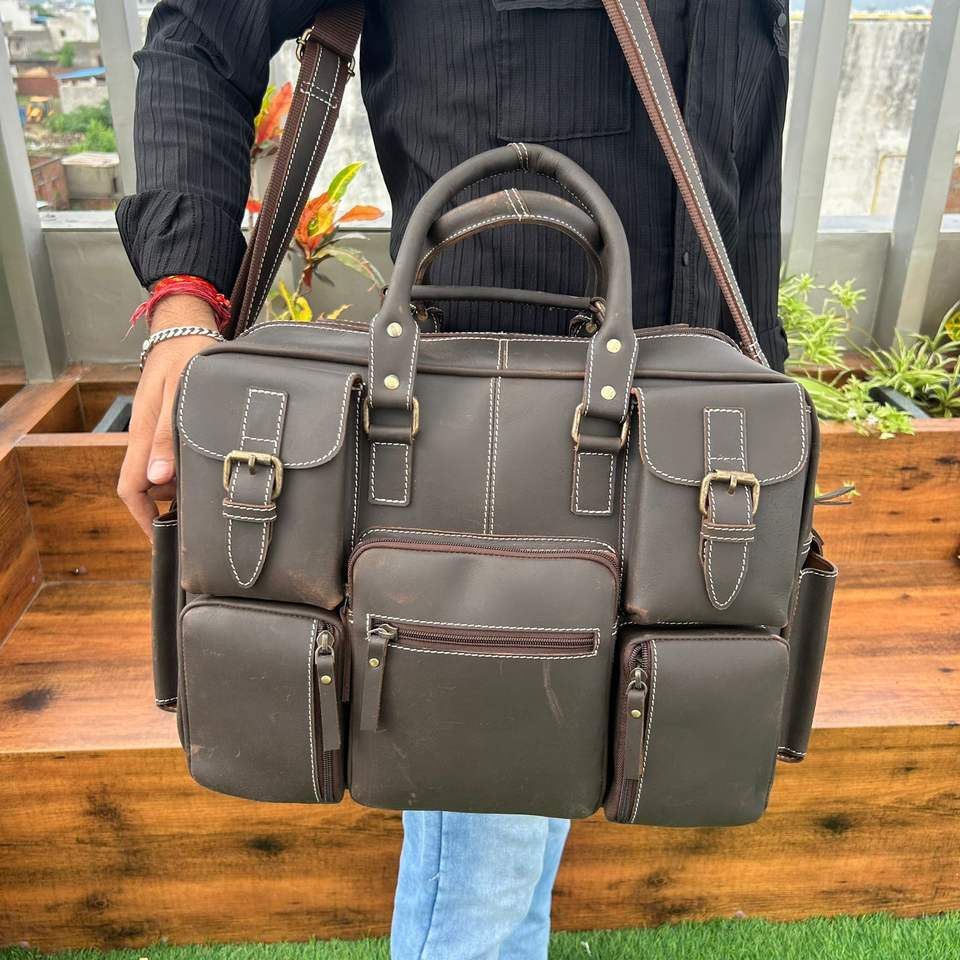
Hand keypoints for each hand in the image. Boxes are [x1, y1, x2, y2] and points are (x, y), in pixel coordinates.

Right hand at [117, 295, 221, 538]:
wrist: (186, 328)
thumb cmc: (185, 356)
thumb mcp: (179, 394)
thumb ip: (168, 436)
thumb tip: (159, 480)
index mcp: (143, 435)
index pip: (131, 488)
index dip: (143, 517)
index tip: (163, 536)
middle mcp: (147, 438)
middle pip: (148, 486)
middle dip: (167, 508)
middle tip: (200, 521)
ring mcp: (157, 432)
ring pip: (163, 474)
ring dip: (180, 488)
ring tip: (213, 497)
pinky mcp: (170, 425)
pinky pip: (174, 457)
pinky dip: (189, 469)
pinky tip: (212, 470)